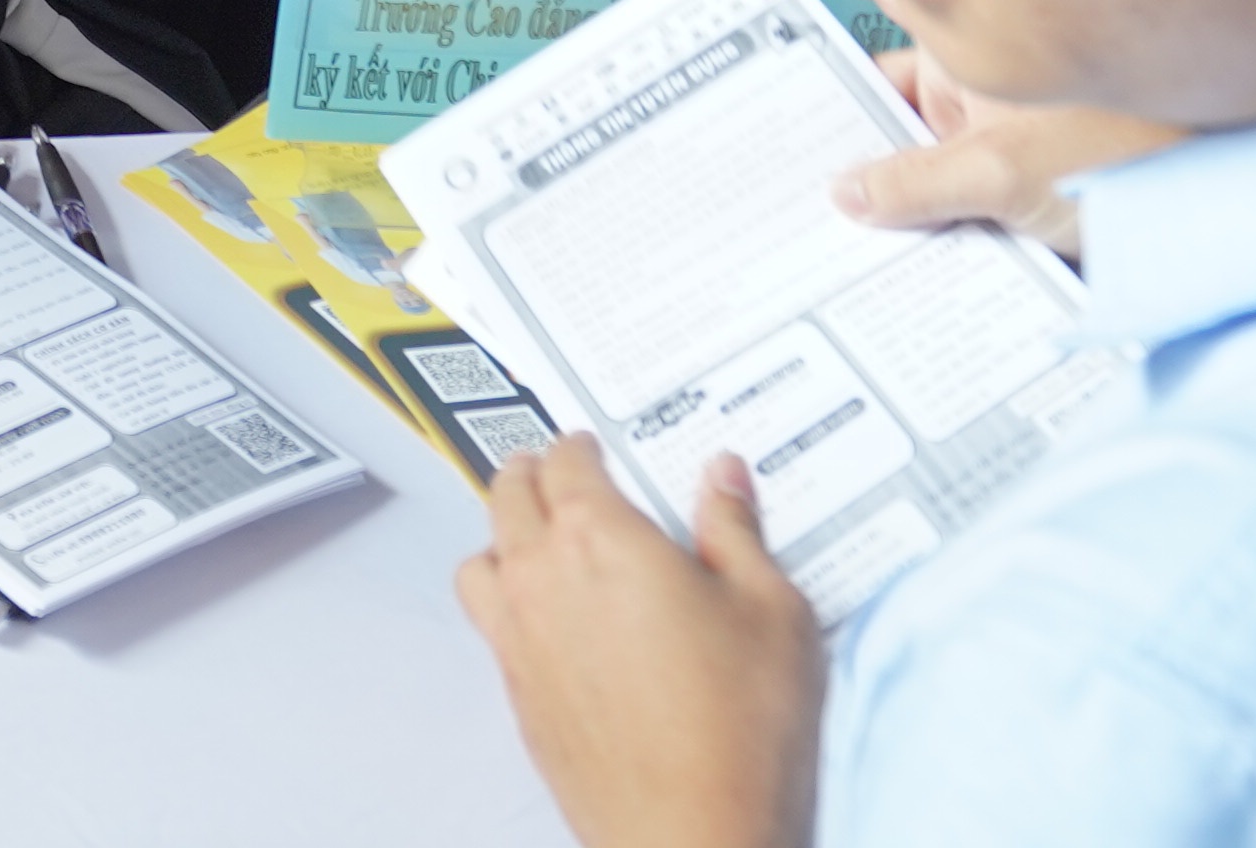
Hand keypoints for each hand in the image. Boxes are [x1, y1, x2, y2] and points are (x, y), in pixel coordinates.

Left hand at [456, 444, 823, 847]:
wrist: (693, 836)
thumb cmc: (741, 728)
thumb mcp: (773, 610)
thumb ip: (738, 531)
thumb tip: (723, 477)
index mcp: (598, 537)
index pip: (567, 462)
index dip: (582, 447)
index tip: (596, 447)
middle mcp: (541, 578)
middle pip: (508, 495)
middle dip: (533, 473)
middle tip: (560, 472)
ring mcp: (517, 639)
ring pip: (483, 556)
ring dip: (506, 535)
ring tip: (543, 540)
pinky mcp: (516, 694)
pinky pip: (490, 622)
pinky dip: (508, 600)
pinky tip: (552, 620)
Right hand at [760, 0, 1180, 252]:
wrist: (1233, 225)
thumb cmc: (1150, 159)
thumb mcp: (1012, 169)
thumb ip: (919, 180)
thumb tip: (846, 193)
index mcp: (973, 25)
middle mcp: (977, 65)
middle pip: (872, 59)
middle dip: (812, 78)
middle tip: (738, 98)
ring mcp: (990, 122)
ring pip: (899, 127)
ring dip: (858, 156)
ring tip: (787, 185)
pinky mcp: (1007, 181)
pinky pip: (932, 186)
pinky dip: (900, 207)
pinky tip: (860, 235)